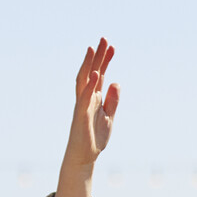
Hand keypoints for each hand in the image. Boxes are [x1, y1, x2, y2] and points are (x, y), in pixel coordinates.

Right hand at [54, 39, 118, 196]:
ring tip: (94, 49)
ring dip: (89, 64)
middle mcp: (86, 98)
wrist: (84, 158)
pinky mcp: (81, 115)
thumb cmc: (94, 138)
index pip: (99, 75)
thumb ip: (113, 100)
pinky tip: (94, 73)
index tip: (111, 46)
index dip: (104, 60)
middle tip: (103, 38)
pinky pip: (84, 97)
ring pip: (84, 80)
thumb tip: (116, 82)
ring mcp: (82, 105)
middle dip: (97, 56)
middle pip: (91, 72)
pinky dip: (89, 85)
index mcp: (94, 98)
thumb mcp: (109, 117)